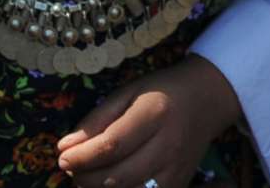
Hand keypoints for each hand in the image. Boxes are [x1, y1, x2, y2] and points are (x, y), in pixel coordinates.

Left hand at [57, 53, 241, 187]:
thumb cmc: (163, 90)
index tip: (61, 156)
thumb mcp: (129, 91)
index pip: (112, 145)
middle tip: (70, 167)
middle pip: (118, 176)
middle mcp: (169, 144)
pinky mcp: (179, 183)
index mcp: (155, 113)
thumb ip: (97, 118)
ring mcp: (176, 168)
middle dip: (85, 177)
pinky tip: (108, 182)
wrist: (208, 99)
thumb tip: (65, 146)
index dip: (82, 157)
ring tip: (86, 175)